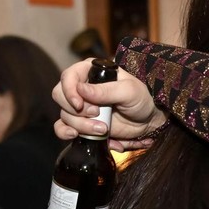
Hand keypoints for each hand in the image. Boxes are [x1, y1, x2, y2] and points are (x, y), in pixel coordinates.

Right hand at [51, 59, 166, 151]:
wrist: (148, 120)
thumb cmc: (141, 98)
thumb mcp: (129, 91)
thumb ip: (106, 90)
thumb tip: (81, 89)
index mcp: (90, 72)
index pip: (68, 77)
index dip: (69, 91)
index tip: (80, 104)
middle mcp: (81, 88)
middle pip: (60, 96)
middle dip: (76, 110)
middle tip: (97, 115)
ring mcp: (80, 107)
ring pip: (64, 115)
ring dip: (81, 126)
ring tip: (103, 129)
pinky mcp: (82, 123)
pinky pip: (63, 128)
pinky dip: (67, 134)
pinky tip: (76, 136)